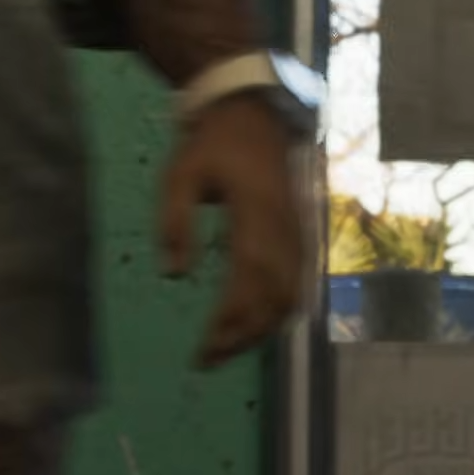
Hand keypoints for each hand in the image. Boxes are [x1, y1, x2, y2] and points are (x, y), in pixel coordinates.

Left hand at [160, 96, 315, 367]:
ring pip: (290, 295)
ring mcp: (296, 234)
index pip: (250, 277)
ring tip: (227, 349)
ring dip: (261, 329)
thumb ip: (175, 223)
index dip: (231, 316)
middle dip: (243, 334)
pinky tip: (254, 326)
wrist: (252, 115)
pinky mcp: (299, 237)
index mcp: (254, 212)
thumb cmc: (210, 145)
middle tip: (208, 359)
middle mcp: (283, 229)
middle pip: (274, 296)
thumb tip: (174, 274)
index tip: (204, 344)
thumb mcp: (179, 175)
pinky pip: (296, 284)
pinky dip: (277, 312)